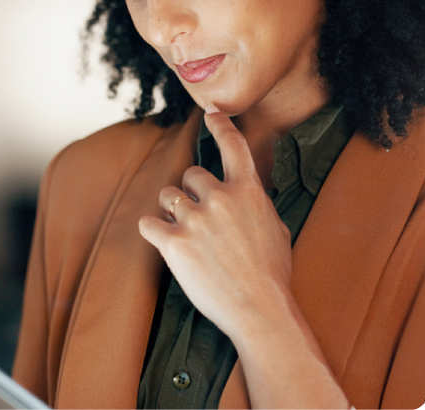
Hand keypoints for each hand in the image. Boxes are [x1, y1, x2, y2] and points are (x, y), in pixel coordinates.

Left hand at [138, 106, 291, 338]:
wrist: (260, 311)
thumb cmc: (272, 274)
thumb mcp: (275, 227)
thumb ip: (255, 203)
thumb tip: (245, 193)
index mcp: (248, 191)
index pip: (232, 146)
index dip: (220, 125)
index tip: (211, 112)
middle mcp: (220, 198)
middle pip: (191, 175)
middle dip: (192, 194)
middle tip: (201, 220)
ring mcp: (196, 219)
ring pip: (167, 196)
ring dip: (171, 211)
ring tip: (185, 235)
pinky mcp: (174, 243)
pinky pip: (148, 223)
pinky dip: (153, 230)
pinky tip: (165, 242)